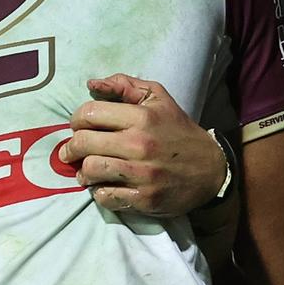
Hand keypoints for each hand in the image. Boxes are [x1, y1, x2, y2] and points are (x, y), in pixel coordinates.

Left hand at [59, 73, 225, 216]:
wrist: (212, 170)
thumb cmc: (178, 130)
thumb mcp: (158, 98)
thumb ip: (124, 86)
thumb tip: (91, 84)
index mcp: (141, 117)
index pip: (89, 114)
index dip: (77, 120)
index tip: (79, 127)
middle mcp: (140, 145)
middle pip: (83, 143)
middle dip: (71, 147)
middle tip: (71, 151)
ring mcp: (142, 174)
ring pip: (90, 170)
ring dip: (82, 171)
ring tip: (85, 170)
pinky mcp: (145, 199)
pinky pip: (105, 196)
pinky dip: (98, 192)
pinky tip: (103, 186)